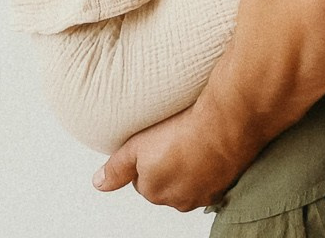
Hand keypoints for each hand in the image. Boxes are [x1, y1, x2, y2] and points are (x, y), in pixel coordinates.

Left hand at [94, 102, 250, 213]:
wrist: (226, 123)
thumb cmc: (183, 130)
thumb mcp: (137, 145)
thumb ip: (116, 168)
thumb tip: (99, 184)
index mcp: (152, 190)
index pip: (142, 178)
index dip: (149, 156)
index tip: (160, 140)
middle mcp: (176, 200)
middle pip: (166, 183)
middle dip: (169, 165)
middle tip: (177, 139)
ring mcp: (201, 196)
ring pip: (188, 183)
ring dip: (190, 169)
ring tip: (195, 143)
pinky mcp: (223, 188)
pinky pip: (211, 181)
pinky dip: (209, 169)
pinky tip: (210, 151)